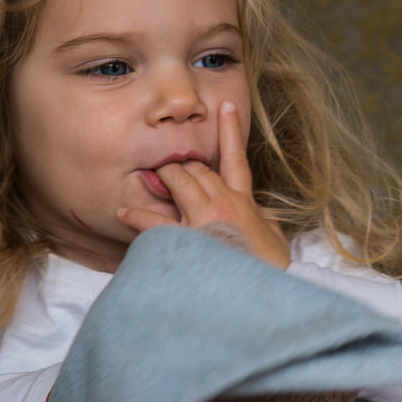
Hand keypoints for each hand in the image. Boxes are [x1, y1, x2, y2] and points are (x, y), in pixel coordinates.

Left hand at [119, 101, 290, 268]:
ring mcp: (202, 220)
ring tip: (149, 177)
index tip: (224, 107)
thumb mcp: (277, 241)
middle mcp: (222, 204)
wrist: (263, 294)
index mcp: (245, 203)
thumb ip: (267, 222)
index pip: (236, 159)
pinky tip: (124, 212)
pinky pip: (154, 223)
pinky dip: (137, 215)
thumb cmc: (273, 271)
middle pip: (197, 169)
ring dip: (163, 178)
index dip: (230, 131)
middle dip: (181, 164)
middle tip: (168, 164)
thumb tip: (261, 214)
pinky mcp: (185, 240)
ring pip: (178, 183)